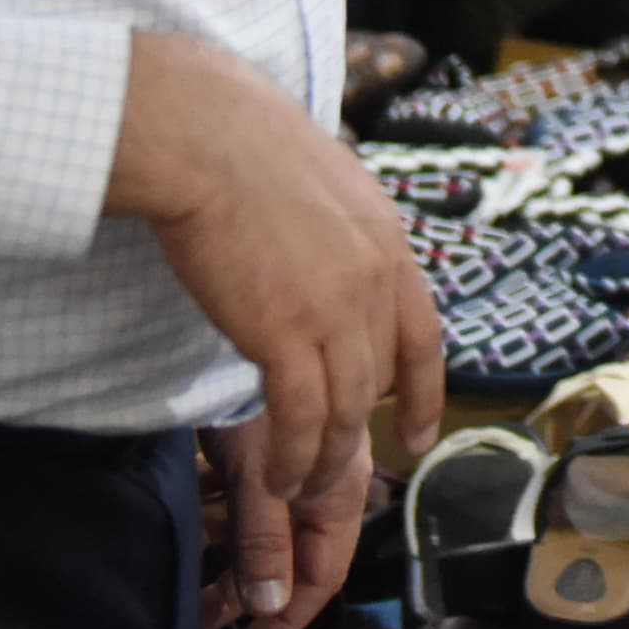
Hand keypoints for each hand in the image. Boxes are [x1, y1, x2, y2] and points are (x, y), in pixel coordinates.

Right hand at [107, 31, 445, 526]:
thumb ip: (332, 232)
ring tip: (300, 491)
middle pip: (377, 382)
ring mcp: (336, 309)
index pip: (422, 335)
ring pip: (344, 413)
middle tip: (331, 477)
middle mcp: (374, 279)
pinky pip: (302, 419)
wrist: (206, 138)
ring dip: (321, 463)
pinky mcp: (286, 334)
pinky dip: (294, 458)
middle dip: (355, 437)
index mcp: (386, 240)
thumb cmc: (240, 144)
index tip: (417, 435)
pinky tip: (278, 479)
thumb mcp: (320, 183)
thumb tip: (318, 257)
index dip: (423, 393)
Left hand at [200, 411, 379, 628]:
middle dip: (252, 596)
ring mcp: (291, 455)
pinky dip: (225, 518)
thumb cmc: (245, 393)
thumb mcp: (254, 473)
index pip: (323, 575)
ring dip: (234, 559)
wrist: (238, 305)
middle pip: (294, 555)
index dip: (290, 621)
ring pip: (269, 526)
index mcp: (335, 487)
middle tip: (203, 623)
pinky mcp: (259, 438)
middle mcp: (322, 474)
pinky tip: (196, 520)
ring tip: (190, 583)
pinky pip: (248, 495)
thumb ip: (264, 541)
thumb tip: (270, 609)